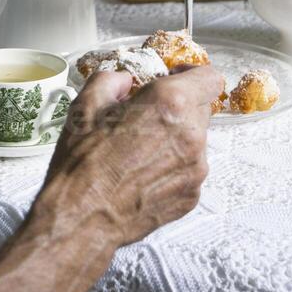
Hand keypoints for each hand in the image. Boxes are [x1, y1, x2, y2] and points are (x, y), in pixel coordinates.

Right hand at [43, 65, 221, 247]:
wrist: (82, 216)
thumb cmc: (83, 163)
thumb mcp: (86, 104)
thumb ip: (113, 79)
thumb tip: (125, 80)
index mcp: (170, 103)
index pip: (209, 77)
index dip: (190, 74)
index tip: (173, 79)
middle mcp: (191, 135)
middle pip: (200, 108)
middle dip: (177, 106)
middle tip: (145, 116)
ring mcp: (195, 168)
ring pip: (195, 140)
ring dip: (174, 137)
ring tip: (139, 150)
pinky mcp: (192, 195)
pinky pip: (189, 169)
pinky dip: (171, 166)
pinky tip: (142, 173)